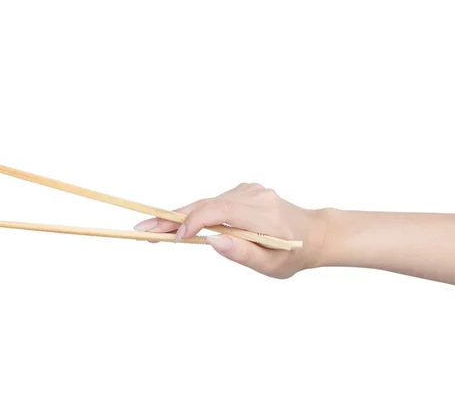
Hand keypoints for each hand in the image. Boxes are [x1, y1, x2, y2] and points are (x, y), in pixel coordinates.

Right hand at [133, 183, 328, 277]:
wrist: (313, 233)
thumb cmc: (293, 254)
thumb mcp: (272, 264)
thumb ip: (242, 252)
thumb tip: (210, 241)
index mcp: (260, 213)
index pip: (217, 211)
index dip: (191, 224)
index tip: (172, 240)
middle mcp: (252, 194)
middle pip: (204, 204)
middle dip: (170, 217)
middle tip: (141, 229)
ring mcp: (247, 190)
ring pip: (206, 202)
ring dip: (179, 216)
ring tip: (152, 230)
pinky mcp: (243, 191)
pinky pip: (214, 202)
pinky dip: (195, 213)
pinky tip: (178, 225)